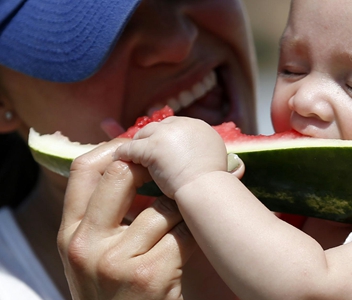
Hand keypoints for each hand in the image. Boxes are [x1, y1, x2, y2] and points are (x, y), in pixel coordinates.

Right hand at [58, 139, 196, 299]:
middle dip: (151, 172)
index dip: (115, 149)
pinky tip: (192, 242)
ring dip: (180, 212)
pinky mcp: (150, 275)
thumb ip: (102, 214)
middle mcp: (86, 245)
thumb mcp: (93, 252)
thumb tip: (132, 162)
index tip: (138, 148)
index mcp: (70, 233)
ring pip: (162, 208)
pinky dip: (192, 235)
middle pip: (121, 176)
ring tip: (184, 220)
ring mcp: (116, 261)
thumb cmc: (115, 289)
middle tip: (170, 177)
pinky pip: (183, 235)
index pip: (83, 170)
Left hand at [115, 116, 227, 198]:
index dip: (165, 138)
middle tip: (138, 153)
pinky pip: (131, 149)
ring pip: (142, 136)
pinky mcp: (152, 146)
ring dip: (134, 147)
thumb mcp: (222, 167)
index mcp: (201, 129)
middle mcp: (185, 125)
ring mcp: (167, 134)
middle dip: (147, 139)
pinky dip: (124, 155)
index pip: (176, 127)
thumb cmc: (217, 186)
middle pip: (157, 127)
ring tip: (125, 158)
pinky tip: (118, 163)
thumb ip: (218, 161)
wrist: (209, 190)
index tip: (158, 149)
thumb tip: (238, 168)